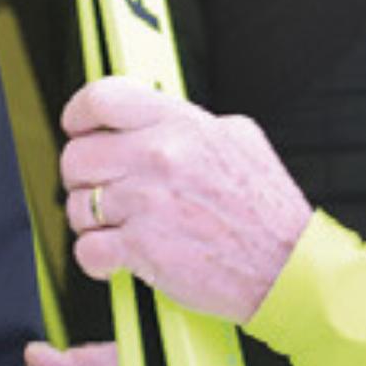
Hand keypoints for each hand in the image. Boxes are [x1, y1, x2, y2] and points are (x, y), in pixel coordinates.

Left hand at [58, 75, 311, 323]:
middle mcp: (160, 157)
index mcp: (182, 125)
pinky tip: (118, 259)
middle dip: (82, 179)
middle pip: (76, 156)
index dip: (78, 116)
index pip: (101, 98)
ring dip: (91, 223)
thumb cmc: (267, 211)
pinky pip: (87, 250)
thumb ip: (189, 123)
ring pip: (77, 206)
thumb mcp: (238, 139)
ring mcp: (148, 203)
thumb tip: (151, 116)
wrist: (288, 267)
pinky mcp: (143, 249)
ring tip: (120, 228)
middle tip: (102, 192)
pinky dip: (96, 260)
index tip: (78, 130)